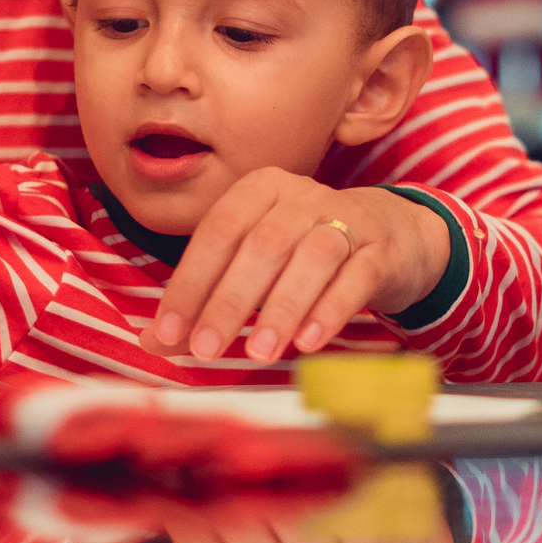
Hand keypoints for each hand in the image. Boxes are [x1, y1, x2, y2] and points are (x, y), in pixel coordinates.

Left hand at [141, 169, 451, 365]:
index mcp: (258, 190)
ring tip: (258, 352)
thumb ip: (204, 298)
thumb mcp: (252, 266)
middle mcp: (301, 196)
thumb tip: (152, 342)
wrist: (389, 235)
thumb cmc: (300, 253)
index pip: (216, 233)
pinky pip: (356, 276)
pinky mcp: (382, 249)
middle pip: (261, 246)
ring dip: (282, 308)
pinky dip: (330, 309)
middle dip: (230, 301)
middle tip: (205, 349)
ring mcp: (347, 218)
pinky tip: (309, 342)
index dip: (190, 283)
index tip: (168, 333)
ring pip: (312, 258)